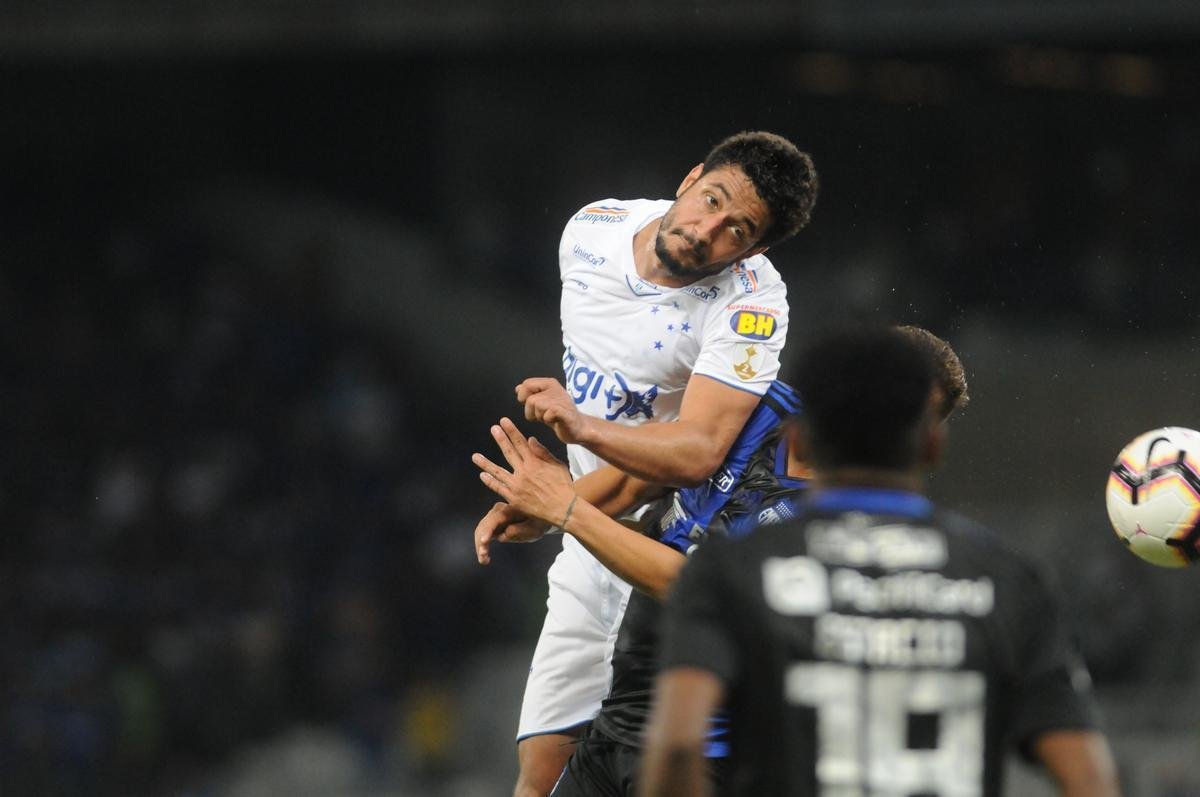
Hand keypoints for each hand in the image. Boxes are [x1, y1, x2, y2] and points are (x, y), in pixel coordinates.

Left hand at [472, 417, 577, 537]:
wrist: (563, 509)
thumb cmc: (563, 486)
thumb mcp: (558, 465)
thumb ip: (543, 452)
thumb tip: (530, 439)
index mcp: (535, 463)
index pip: (520, 442)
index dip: (511, 431)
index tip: (503, 421)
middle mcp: (523, 472)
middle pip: (508, 452)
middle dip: (501, 439)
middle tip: (493, 429)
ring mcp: (516, 486)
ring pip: (498, 472)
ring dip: (485, 463)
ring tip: (475, 456)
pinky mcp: (514, 499)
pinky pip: (499, 488)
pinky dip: (490, 482)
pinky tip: (482, 475)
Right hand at [472, 501, 548, 564]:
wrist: (539, 521)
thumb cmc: (538, 524)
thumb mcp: (534, 528)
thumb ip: (520, 530)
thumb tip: (504, 534)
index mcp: (509, 509)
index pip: (493, 520)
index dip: (487, 531)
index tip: (484, 542)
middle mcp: (498, 511)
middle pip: (484, 526)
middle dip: (481, 542)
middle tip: (483, 557)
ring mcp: (494, 517)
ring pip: (481, 531)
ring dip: (480, 546)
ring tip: (484, 560)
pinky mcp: (493, 525)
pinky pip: (484, 535)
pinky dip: (482, 546)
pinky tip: (485, 557)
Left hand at [515, 378, 592, 444]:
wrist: (577, 427)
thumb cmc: (558, 415)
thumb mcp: (542, 401)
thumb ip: (530, 394)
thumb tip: (518, 388)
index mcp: (549, 383)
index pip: (526, 384)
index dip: (524, 397)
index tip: (533, 406)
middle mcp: (555, 388)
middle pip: (530, 400)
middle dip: (532, 412)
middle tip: (544, 414)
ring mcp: (561, 400)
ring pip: (536, 406)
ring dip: (540, 416)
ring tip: (550, 417)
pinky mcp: (565, 412)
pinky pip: (547, 414)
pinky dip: (547, 420)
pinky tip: (555, 421)